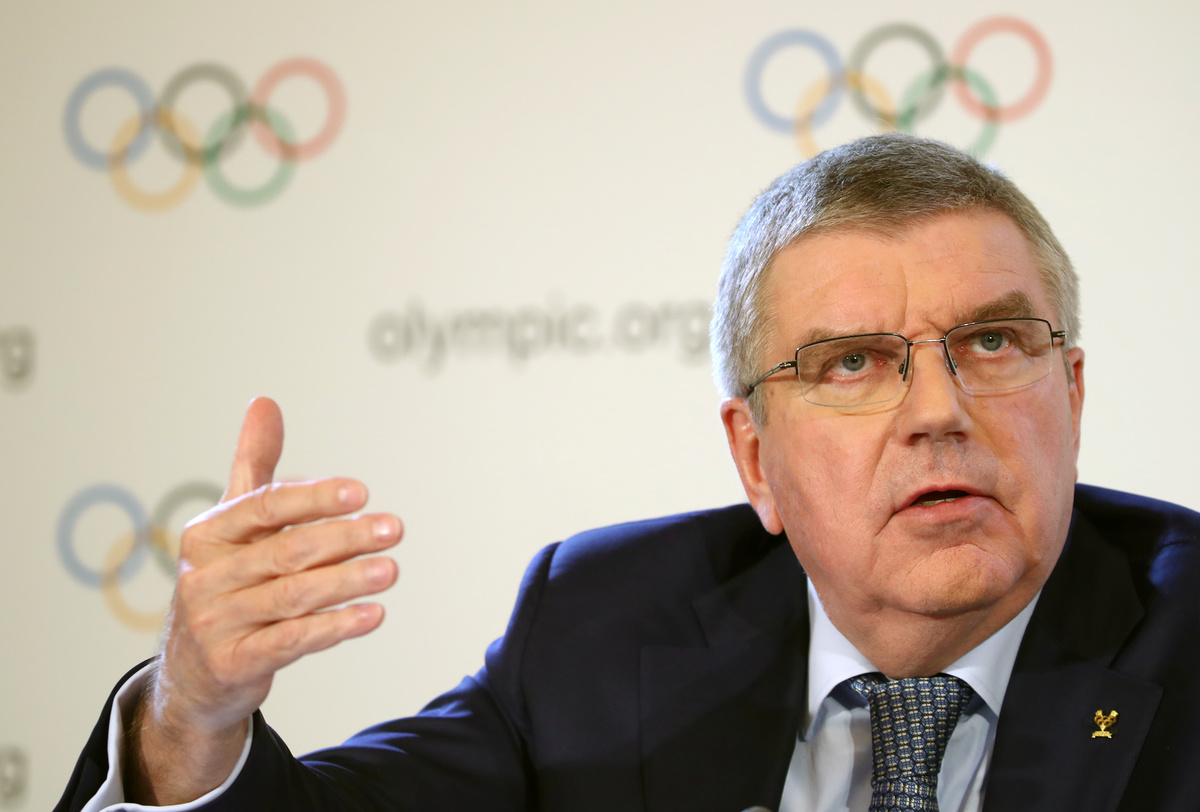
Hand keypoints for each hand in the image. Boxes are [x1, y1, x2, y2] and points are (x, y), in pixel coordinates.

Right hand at [125, 398, 400, 803]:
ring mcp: (215, 623)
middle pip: (286, 551)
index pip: (265, 507)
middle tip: (394, 528)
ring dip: (347, 582)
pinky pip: (291, 642)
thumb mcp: (232, 527)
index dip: (313, 498)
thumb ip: (254, 466)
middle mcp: (205, 577)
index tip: (360, 492)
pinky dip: (334, 627)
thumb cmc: (224, 585)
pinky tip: (373, 615)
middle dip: (345, 538)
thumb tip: (265, 401)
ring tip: (391, 570)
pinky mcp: (233, 664)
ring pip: (292, 597)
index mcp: (207, 535)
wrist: (191, 675)